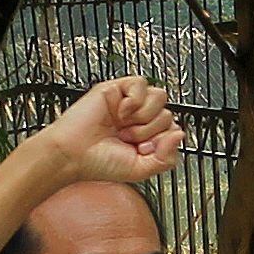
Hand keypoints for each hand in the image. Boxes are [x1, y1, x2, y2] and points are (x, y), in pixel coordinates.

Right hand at [43, 76, 184, 185]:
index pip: (173, 130)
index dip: (162, 141)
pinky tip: (121, 112)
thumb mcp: (140, 170)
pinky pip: (141, 84)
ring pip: (159, 97)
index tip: (143, 150)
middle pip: (168, 114)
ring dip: (144, 116)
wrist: (73, 153)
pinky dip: (134, 100)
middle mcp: (140, 120)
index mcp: (146, 137)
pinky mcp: (118, 89)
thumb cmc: (98, 162)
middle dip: (149, 131)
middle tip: (128, 138)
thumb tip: (180, 134)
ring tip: (124, 126)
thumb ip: (165, 158)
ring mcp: (130, 104)